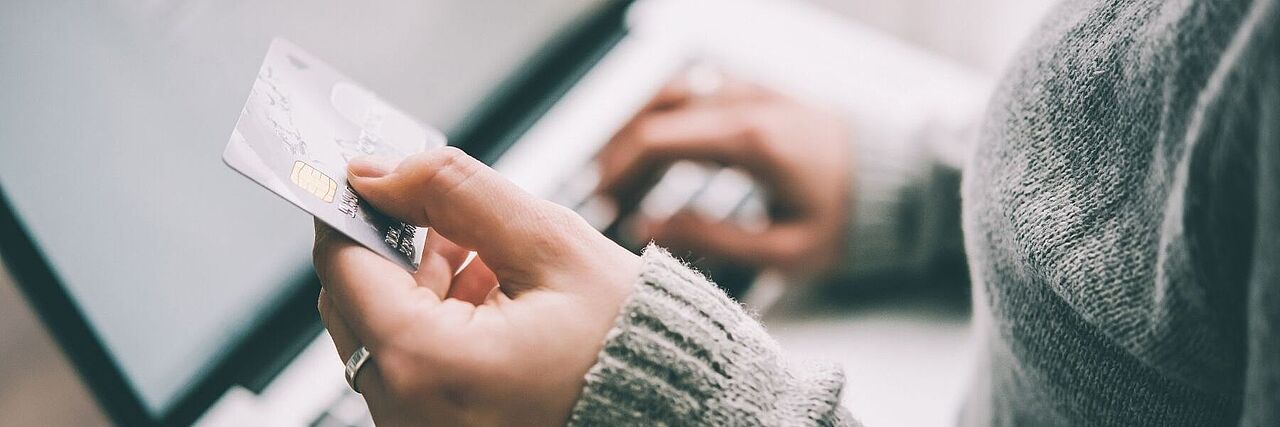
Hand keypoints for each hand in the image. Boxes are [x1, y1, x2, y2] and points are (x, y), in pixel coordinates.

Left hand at [314, 147, 640, 425]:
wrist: (674, 409)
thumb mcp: (550, 244)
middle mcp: (406, 410)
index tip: (373, 173)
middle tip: (450, 213)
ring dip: (421, 281)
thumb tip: (381, 171)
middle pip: (353, 298)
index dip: (351, 205)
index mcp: (428, 365)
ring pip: (381, 327)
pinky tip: (492, 295)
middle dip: (396, 243)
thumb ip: (457, 191)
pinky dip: (437, 320)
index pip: (342, 264)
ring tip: (492, 260)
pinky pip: (409, 362)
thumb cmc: (628, 342)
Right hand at [596, 75, 851, 273]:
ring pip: (671, 93)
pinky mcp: (758, 93)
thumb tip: (646, 226)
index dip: (617, 171)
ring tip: (621, 174)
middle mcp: (746, 103)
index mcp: (750, 140)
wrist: (901, 184)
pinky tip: (659, 151)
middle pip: (654, 112)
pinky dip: (666, 116)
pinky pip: (696, 90)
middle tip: (603, 196)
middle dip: (618, 153)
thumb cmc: (848, 222)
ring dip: (637, 128)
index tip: (601, 204)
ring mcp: (752, 91)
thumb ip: (711, 237)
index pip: (656, 139)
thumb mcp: (784, 250)